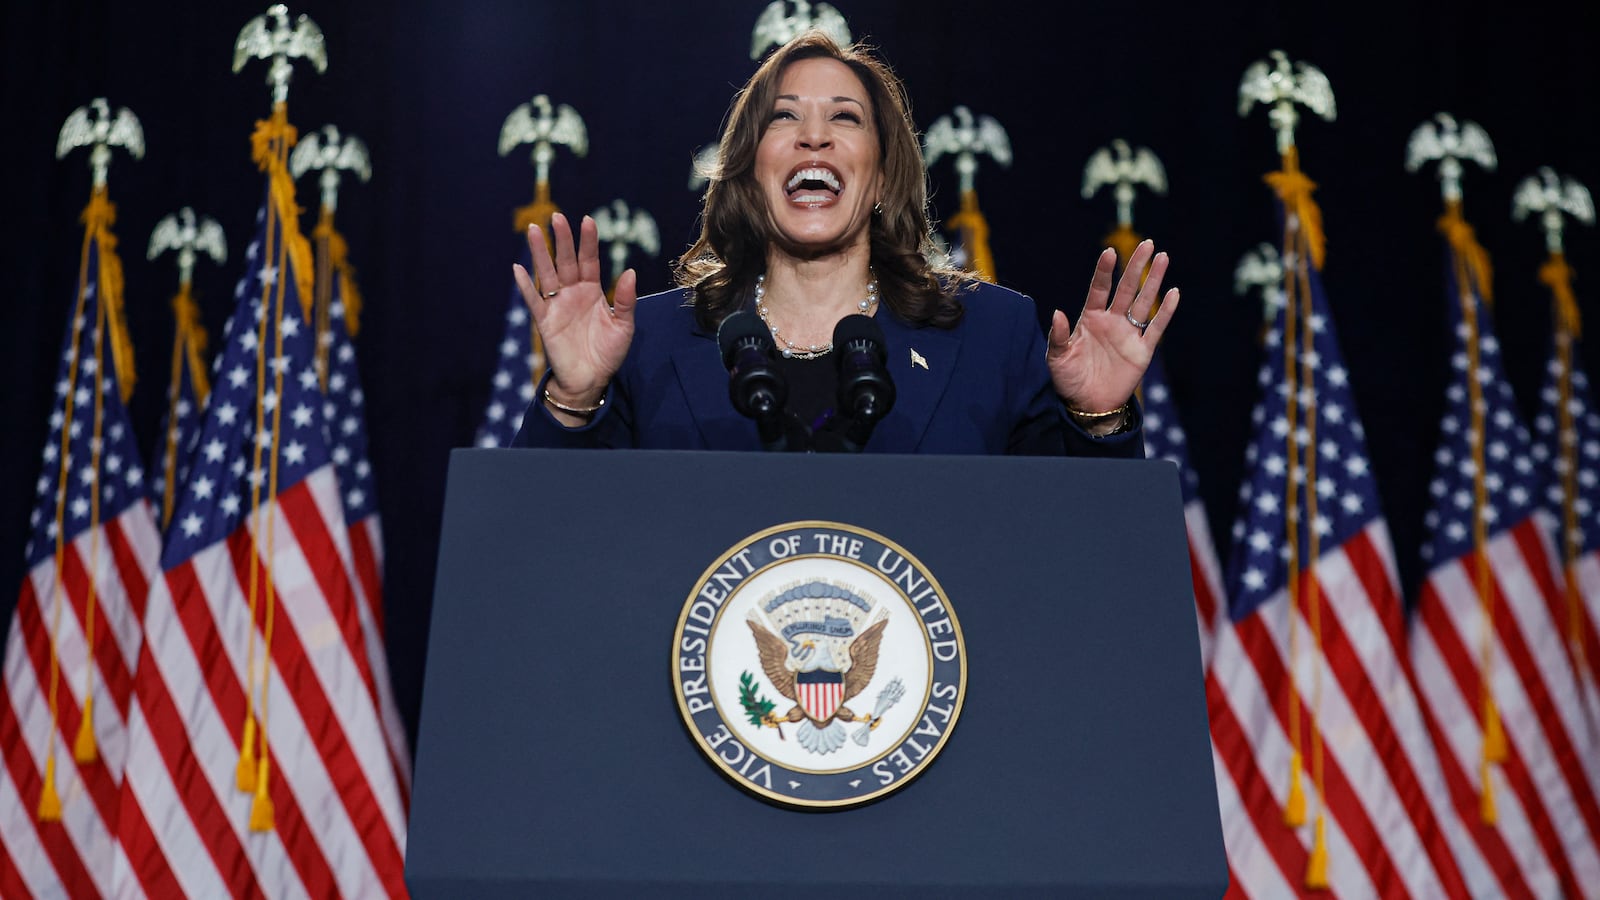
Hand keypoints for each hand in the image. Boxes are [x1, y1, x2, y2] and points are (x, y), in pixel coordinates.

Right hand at [511, 212, 637, 406]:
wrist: (590, 380)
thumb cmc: (607, 353)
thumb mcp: (624, 326)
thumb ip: (626, 300)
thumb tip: (631, 272)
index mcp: (593, 291)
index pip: (589, 261)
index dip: (588, 241)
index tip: (587, 220)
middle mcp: (573, 293)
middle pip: (566, 261)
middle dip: (562, 239)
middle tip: (556, 217)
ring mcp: (557, 305)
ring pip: (547, 274)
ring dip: (540, 253)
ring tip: (534, 231)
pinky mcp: (545, 321)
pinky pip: (534, 300)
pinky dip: (525, 286)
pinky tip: (518, 268)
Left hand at [1046, 240, 1178, 415]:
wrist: (1088, 406)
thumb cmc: (1068, 380)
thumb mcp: (1057, 359)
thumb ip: (1059, 336)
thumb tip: (1057, 313)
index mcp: (1090, 319)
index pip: (1099, 289)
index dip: (1105, 271)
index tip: (1110, 252)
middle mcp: (1111, 321)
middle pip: (1126, 288)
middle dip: (1136, 266)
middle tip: (1148, 244)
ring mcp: (1128, 334)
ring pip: (1143, 302)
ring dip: (1153, 281)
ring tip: (1163, 257)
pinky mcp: (1142, 351)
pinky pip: (1156, 328)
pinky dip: (1165, 311)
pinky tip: (1173, 293)